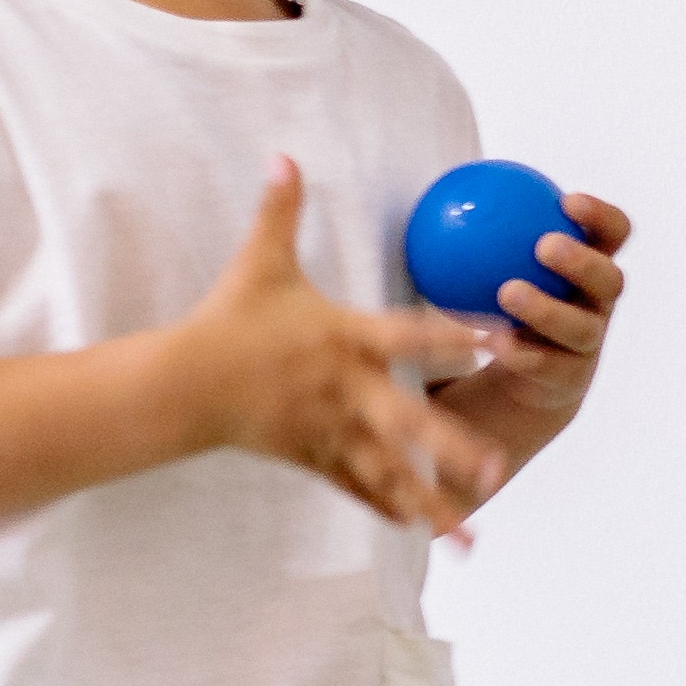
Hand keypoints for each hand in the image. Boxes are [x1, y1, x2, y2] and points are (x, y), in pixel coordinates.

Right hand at [173, 159, 500, 531]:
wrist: (181, 385)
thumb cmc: (229, 321)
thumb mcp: (259, 263)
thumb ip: (281, 210)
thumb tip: (283, 154)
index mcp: (344, 338)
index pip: (411, 334)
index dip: (458, 334)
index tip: (505, 342)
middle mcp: (344, 390)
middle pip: (406, 422)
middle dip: (453, 446)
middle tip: (500, 465)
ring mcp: (330, 431)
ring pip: (390, 472)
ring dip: (432, 499)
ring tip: (474, 529)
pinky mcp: (315, 458)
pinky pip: (360, 488)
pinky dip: (392, 509)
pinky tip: (430, 531)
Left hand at [448, 189, 632, 449]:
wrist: (526, 369)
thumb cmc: (506, 299)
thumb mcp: (502, 262)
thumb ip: (487, 232)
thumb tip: (446, 191)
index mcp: (593, 265)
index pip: (614, 233)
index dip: (600, 215)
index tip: (566, 200)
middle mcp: (599, 304)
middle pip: (610, 280)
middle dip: (582, 261)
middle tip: (544, 245)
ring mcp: (588, 343)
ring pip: (580, 328)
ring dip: (546, 309)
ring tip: (508, 293)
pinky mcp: (569, 379)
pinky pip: (548, 365)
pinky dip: (520, 351)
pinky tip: (491, 339)